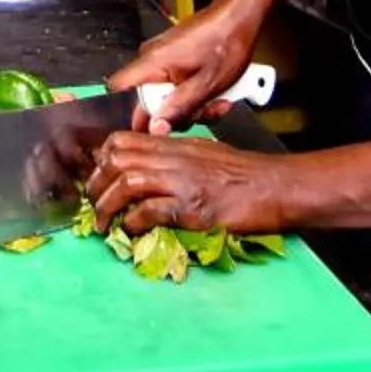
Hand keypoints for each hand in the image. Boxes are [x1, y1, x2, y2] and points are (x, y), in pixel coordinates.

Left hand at [88, 132, 291, 235]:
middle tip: (93, 205)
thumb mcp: (204, 154)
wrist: (277, 186)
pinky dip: (135, 222)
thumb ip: (174, 159)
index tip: (95, 179)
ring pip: (128, 182)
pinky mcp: (195, 208)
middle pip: (117, 159)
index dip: (100, 159)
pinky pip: (152, 211)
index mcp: (175, 145)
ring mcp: (184, 182)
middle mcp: (175, 159)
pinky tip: (133, 231)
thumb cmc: (245, 173)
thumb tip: (147, 171)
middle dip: (96, 183)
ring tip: (104, 224)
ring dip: (108, 206)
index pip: (122, 140)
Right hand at [105, 0, 264, 133]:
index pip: (118, 89)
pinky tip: (213, 93)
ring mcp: (164, 59)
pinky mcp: (176, 60)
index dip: (131, 112)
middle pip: (149, 101)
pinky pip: (177, 85)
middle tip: (201, 112)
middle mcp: (152, 58)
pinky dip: (195, 93)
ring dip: (192, 106)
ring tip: (215, 101)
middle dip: (177, 113)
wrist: (239, 18)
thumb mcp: (205, 85)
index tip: (154, 125)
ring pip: (167, 96)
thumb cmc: (226, 41)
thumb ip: (178, 109)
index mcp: (153, 62)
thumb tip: (155, 128)